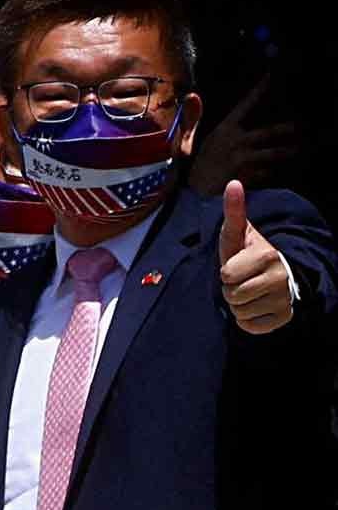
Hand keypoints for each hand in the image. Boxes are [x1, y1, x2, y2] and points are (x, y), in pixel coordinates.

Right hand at [190, 74, 297, 195]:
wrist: (194, 193)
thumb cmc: (196, 167)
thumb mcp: (191, 140)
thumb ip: (194, 120)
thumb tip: (192, 95)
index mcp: (223, 129)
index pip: (244, 105)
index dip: (258, 90)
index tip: (272, 76)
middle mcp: (234, 141)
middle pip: (267, 132)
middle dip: (285, 129)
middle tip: (299, 127)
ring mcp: (241, 159)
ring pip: (271, 153)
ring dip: (285, 151)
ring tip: (297, 150)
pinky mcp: (246, 175)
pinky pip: (265, 173)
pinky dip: (269, 173)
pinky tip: (272, 174)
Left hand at [219, 180, 292, 333]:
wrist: (274, 274)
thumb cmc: (248, 252)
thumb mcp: (238, 232)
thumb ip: (233, 210)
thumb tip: (233, 183)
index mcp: (267, 256)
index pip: (227, 276)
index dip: (226, 272)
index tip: (236, 265)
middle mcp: (280, 279)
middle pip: (232, 296)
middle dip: (230, 289)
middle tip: (241, 280)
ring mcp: (284, 301)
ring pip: (239, 312)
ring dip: (237, 305)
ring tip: (248, 291)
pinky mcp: (283, 319)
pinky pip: (250, 327)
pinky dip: (247, 320)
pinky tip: (255, 305)